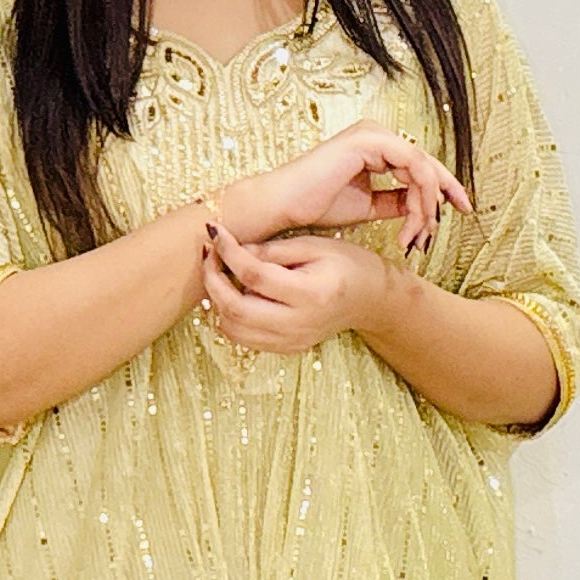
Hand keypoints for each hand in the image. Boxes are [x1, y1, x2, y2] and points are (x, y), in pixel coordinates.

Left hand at [199, 221, 387, 355]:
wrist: (370, 299)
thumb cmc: (347, 264)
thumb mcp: (316, 245)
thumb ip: (274, 249)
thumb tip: (234, 249)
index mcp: (311, 293)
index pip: (255, 276)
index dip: (228, 252)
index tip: (215, 231)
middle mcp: (299, 323)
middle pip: (236, 309)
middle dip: (213, 279)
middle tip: (209, 254)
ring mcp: (291, 341)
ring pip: (233, 329)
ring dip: (217, 300)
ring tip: (219, 272)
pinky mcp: (286, 349)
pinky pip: (244, 338)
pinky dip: (230, 316)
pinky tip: (233, 293)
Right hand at [216, 124, 467, 260]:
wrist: (283, 207)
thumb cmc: (315, 206)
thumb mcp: (369, 206)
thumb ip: (397, 201)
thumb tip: (425, 207)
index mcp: (375, 147)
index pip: (420, 165)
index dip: (444, 187)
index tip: (460, 210)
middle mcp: (377, 135)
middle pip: (427, 163)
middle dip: (444, 196)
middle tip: (454, 219)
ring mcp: (373, 135)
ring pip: (423, 168)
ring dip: (427, 205)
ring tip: (417, 234)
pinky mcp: (369, 141)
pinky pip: (412, 166)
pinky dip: (419, 196)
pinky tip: (413, 220)